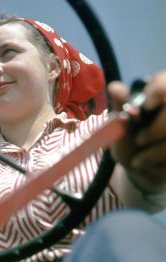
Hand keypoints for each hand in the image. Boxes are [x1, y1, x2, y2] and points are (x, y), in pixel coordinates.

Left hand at [110, 70, 165, 192]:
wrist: (139, 167)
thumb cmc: (128, 141)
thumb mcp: (119, 125)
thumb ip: (120, 105)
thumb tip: (114, 87)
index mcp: (158, 94)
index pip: (164, 81)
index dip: (159, 89)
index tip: (147, 103)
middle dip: (157, 129)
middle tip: (140, 140)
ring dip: (153, 151)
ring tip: (138, 158)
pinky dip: (155, 158)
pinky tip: (144, 162)